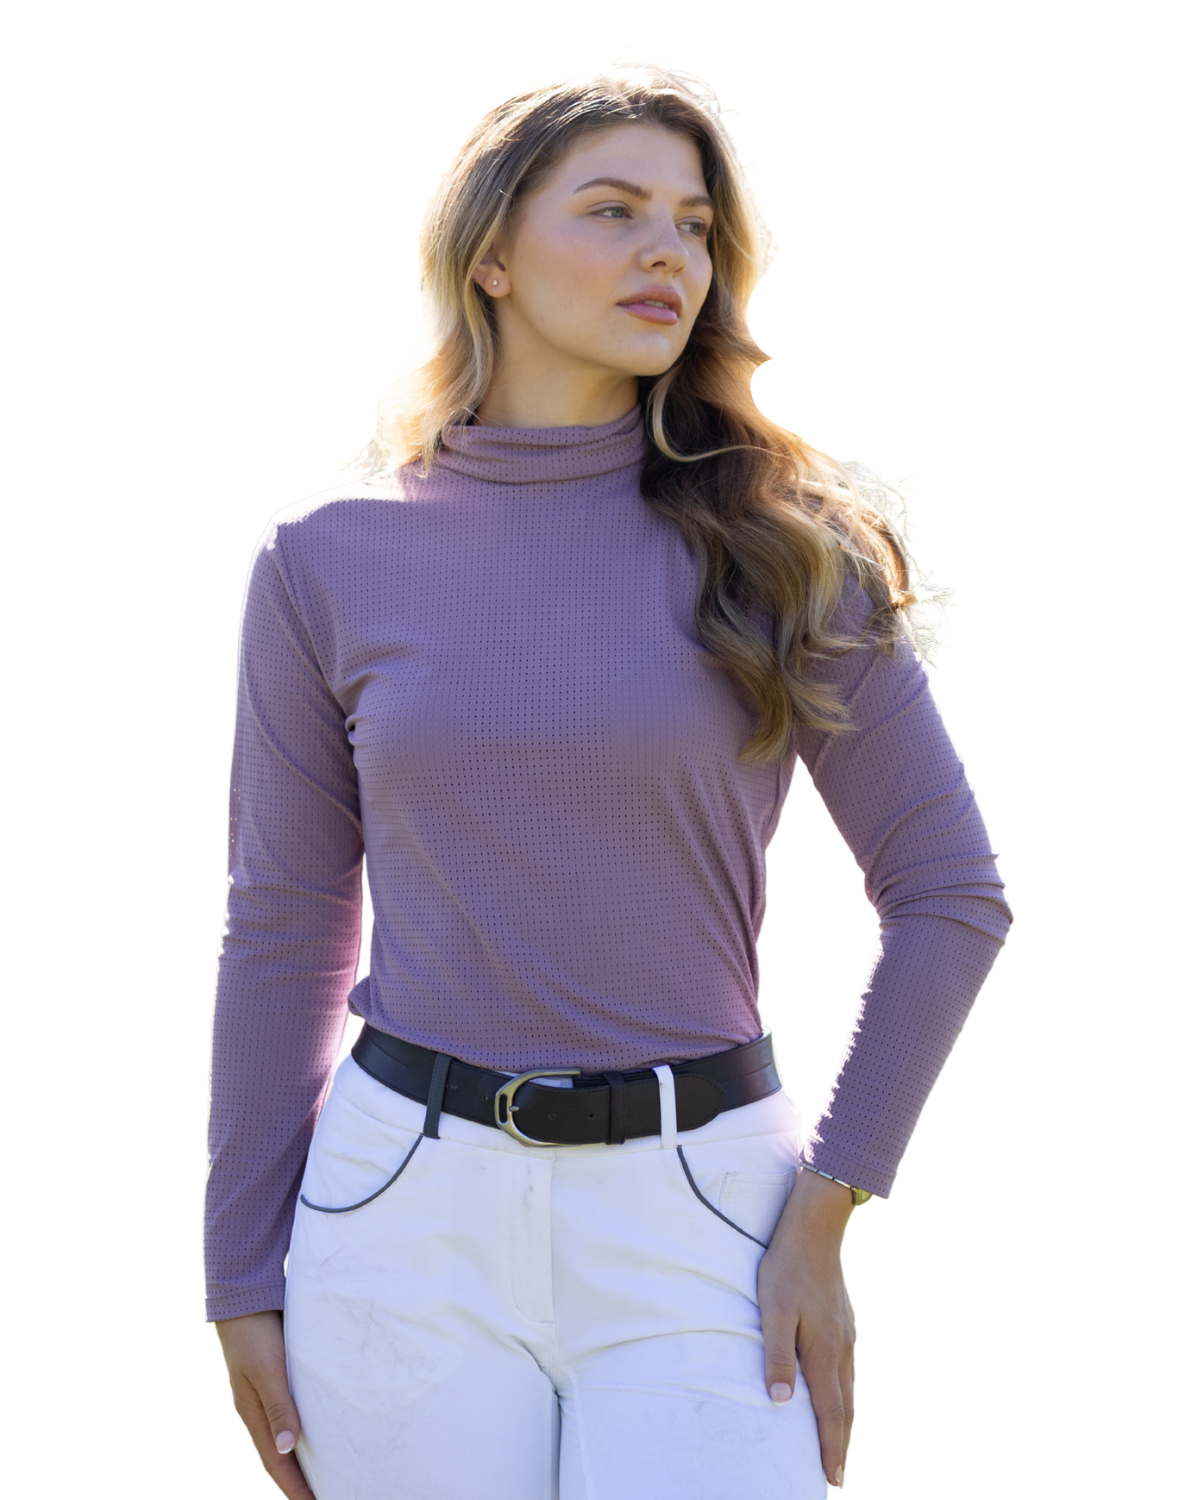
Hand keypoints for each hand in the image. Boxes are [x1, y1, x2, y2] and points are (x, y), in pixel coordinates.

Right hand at [215, 1310, 314, 1499]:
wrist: (244, 1296)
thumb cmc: (255, 1333)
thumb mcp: (267, 1369)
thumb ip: (278, 1406)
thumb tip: (288, 1448)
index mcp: (252, 1414)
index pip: (276, 1463)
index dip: (295, 1488)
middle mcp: (259, 1410)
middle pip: (281, 1456)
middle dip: (300, 1481)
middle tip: (326, 1495)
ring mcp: (267, 1395)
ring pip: (287, 1435)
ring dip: (304, 1457)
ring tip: (327, 1474)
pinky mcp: (278, 1377)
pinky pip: (293, 1412)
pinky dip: (305, 1429)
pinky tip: (321, 1429)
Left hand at [757, 1169, 856, 1487]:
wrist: (815, 1230)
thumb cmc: (786, 1269)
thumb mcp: (773, 1311)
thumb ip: (777, 1355)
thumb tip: (780, 1402)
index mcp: (823, 1352)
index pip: (830, 1412)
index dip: (831, 1447)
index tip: (835, 1478)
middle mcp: (841, 1349)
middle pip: (846, 1408)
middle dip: (842, 1444)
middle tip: (839, 1474)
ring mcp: (847, 1335)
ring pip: (850, 1389)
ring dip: (845, 1421)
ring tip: (840, 1444)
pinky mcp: (846, 1323)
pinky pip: (849, 1370)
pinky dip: (846, 1395)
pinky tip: (839, 1395)